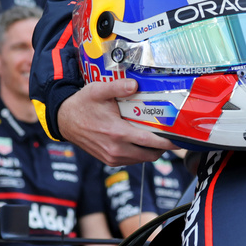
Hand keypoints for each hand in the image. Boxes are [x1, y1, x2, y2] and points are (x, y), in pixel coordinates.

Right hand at [56, 79, 175, 166]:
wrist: (65, 120)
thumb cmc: (82, 104)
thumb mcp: (98, 90)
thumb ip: (118, 87)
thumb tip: (135, 85)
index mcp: (117, 133)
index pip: (150, 142)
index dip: (167, 143)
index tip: (180, 140)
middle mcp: (116, 149)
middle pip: (149, 155)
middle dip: (162, 148)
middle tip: (170, 136)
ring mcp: (112, 157)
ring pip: (141, 159)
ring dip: (150, 150)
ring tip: (156, 136)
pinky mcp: (108, 160)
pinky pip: (131, 160)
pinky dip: (139, 153)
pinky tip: (140, 140)